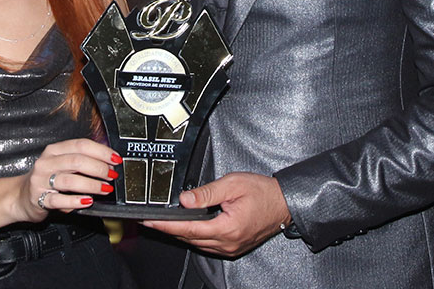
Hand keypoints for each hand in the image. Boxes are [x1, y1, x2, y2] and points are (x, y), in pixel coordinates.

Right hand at [14, 138, 119, 222]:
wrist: (20, 197)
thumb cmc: (46, 179)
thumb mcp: (61, 164)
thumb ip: (80, 160)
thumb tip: (108, 159)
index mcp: (54, 150)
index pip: (81, 145)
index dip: (101, 151)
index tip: (115, 159)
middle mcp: (46, 163)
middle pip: (77, 161)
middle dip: (99, 168)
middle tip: (112, 176)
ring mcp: (41, 181)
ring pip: (70, 180)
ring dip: (92, 185)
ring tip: (104, 189)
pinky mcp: (38, 199)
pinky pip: (60, 200)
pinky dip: (76, 201)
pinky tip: (87, 201)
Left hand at [142, 172, 291, 257]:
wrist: (284, 203)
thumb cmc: (263, 192)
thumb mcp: (233, 184)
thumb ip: (207, 193)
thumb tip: (184, 200)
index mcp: (227, 228)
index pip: (188, 228)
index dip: (166, 225)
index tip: (149, 221)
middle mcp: (227, 243)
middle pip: (189, 238)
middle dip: (168, 229)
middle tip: (149, 220)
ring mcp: (230, 248)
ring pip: (197, 243)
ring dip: (180, 233)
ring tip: (163, 222)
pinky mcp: (233, 247)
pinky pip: (207, 244)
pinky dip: (194, 235)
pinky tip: (186, 226)